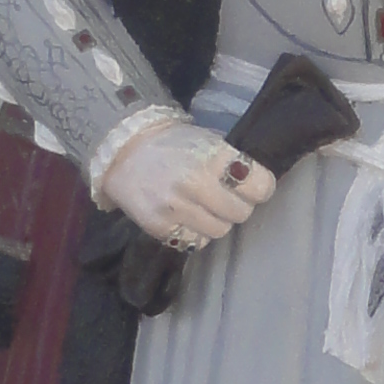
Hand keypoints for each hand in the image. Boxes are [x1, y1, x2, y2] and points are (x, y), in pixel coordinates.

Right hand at [99, 114, 275, 248]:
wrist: (123, 152)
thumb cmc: (173, 145)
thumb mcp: (208, 141)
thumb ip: (234, 163)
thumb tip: (260, 186)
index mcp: (211, 156)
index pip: (260, 186)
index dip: (260, 187)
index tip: (253, 186)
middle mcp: (194, 183)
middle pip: (241, 212)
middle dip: (237, 205)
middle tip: (224, 195)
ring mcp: (175, 208)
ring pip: (220, 231)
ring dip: (216, 220)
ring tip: (203, 205)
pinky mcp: (160, 228)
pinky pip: (195, 242)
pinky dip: (195, 231)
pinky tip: (185, 215)